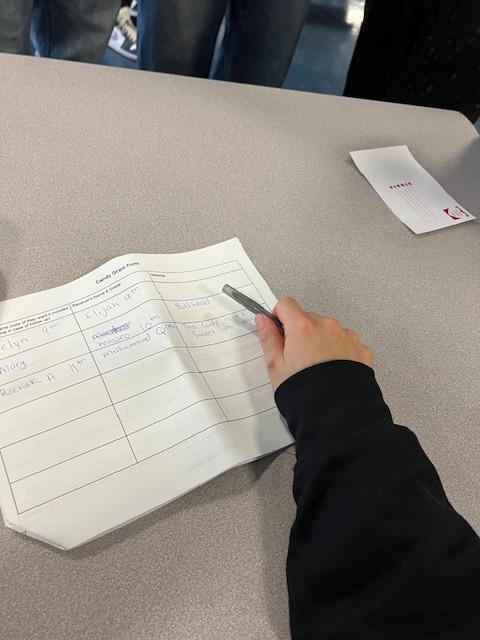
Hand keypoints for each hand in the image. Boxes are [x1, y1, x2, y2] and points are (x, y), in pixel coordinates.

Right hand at [255, 298, 373, 389]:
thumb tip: (262, 320)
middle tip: (297, 358)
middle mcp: (327, 326)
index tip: (279, 330)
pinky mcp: (361, 349)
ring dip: (321, 341)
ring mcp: (347, 336)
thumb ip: (268, 337)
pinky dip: (339, 352)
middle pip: (308, 318)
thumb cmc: (305, 391)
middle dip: (301, 333)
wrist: (336, 412)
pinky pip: (346, 343)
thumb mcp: (276, 365)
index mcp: (303, 326)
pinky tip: (334, 371)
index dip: (280, 317)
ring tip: (318, 367)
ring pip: (328, 330)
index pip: (286, 304)